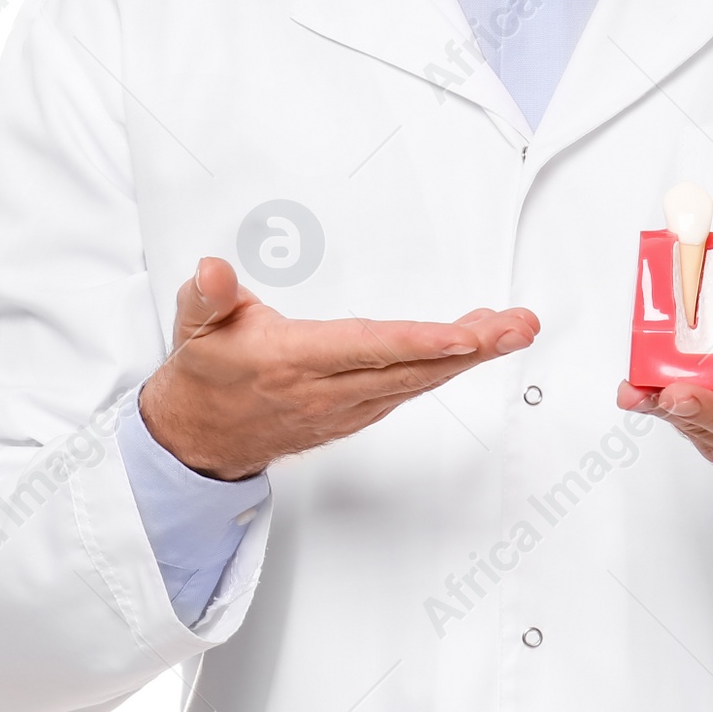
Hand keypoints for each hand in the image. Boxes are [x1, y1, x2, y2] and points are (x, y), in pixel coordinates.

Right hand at [140, 257, 538, 478]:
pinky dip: (446, 367)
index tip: (465, 335)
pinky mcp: (356, 413)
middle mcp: (327, 390)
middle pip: (411, 368)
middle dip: (471, 347)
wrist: (197, 441)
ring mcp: (346, 408)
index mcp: (292, 362)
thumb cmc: (206, 375)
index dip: (419, 342)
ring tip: (513, 328)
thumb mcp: (194, 326)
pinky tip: (475, 346)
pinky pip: (410, 389)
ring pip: (418, 380)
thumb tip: (212, 270)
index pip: (367, 349)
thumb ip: (207, 295)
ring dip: (470, 356)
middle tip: (518, 326)